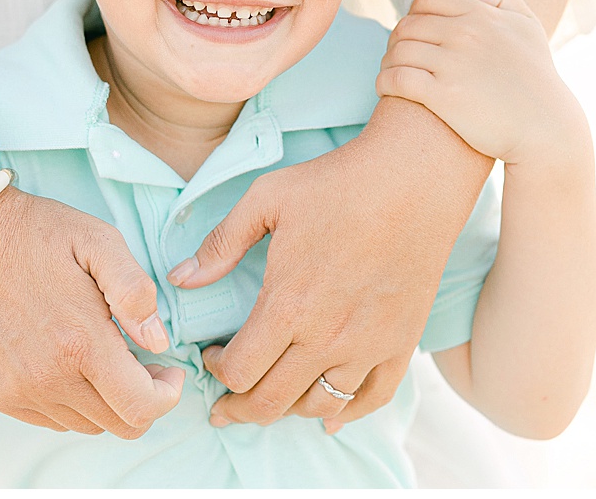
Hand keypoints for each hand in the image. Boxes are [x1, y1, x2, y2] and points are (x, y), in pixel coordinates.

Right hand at [0, 187, 185, 437]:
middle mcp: (48, 377)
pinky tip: (72, 362)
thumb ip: (135, 291)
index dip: (167, 395)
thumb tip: (158, 342)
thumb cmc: (42, 236)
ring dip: (107, 400)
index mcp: (80, 342)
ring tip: (104, 356)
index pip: (141, 408)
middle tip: (142, 361)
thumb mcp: (100, 242)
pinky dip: (74, 401)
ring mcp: (20, 391)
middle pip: (119, 424)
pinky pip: (55, 421)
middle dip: (142, 397)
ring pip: (88, 425)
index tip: (170, 369)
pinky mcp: (0, 396)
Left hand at [170, 97, 489, 431]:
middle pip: (271, 401)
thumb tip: (181, 278)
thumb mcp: (267, 198)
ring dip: (287, 410)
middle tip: (225, 406)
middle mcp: (326, 336)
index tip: (214, 355)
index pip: (239, 371)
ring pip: (318, 406)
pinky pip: (372, 398)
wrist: (414, 178)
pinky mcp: (401, 341)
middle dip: (239, 409)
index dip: (217, 372)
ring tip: (272, 398)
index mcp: (287, 304)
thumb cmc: (338, 183)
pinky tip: (328, 417)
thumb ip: (221, 243)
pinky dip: (347, 414)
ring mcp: (368, 344)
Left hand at [377, 0, 586, 166]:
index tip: (417, 32)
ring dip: (388, 62)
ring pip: (398, 51)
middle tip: (399, 56)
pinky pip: (396, 79)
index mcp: (482, 14)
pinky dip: (384, 82)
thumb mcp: (528, 26)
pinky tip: (387, 90)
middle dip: (397, 40)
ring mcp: (453, 64)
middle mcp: (466, 34)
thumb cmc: (536, 79)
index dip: (415, 12)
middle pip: (408, 25)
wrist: (546, 128)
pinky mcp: (443, 96)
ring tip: (391, 73)